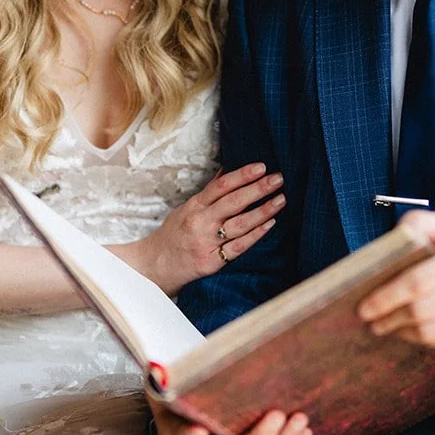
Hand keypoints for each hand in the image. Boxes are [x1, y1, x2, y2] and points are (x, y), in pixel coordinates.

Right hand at [131, 163, 285, 294]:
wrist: (153, 267)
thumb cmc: (172, 236)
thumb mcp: (186, 209)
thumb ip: (207, 194)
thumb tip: (226, 172)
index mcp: (194, 206)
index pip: (221, 186)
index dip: (242, 174)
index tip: (261, 166)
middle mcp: (200, 222)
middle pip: (233, 202)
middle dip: (258, 188)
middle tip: (279, 178)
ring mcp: (206, 242)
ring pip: (240, 224)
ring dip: (263, 210)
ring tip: (281, 200)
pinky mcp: (211, 262)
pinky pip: (238, 247)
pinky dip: (255, 235)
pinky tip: (270, 224)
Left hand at [358, 210, 434, 349]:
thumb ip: (422, 222)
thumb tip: (394, 236)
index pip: (418, 281)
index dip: (387, 296)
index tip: (365, 305)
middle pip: (421, 310)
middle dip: (388, 317)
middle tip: (368, 318)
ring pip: (429, 332)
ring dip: (400, 331)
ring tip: (383, 325)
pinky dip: (419, 339)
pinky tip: (408, 330)